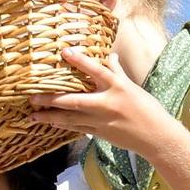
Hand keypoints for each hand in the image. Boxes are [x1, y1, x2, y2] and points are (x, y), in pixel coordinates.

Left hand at [30, 48, 181, 156]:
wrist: (157, 137)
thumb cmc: (148, 110)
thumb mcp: (133, 87)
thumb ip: (118, 71)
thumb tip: (110, 55)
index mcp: (118, 87)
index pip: (96, 70)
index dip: (80, 61)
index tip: (64, 52)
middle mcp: (108, 104)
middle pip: (74, 100)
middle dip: (52, 99)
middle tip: (32, 97)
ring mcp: (103, 121)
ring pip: (72, 118)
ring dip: (51, 116)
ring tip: (34, 115)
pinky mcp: (101, 134)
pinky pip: (78, 128)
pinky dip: (64, 125)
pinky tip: (52, 122)